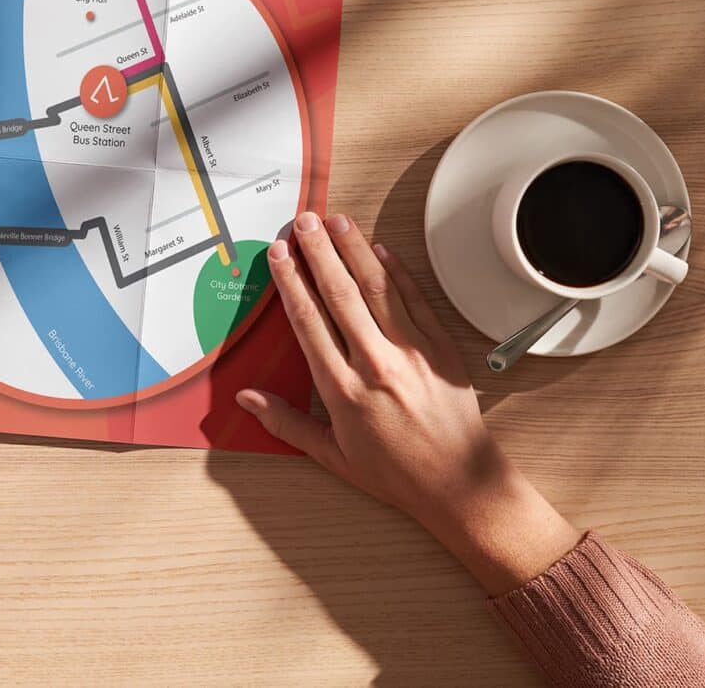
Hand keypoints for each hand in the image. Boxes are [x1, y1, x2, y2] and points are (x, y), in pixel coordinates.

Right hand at [237, 212, 581, 593]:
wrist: (458, 483)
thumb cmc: (394, 473)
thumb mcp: (331, 455)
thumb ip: (286, 423)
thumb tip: (246, 399)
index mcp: (343, 390)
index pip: (309, 322)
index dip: (290, 283)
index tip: (278, 256)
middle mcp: (375, 364)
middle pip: (339, 294)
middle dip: (318, 252)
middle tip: (302, 221)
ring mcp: (412, 353)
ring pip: (377, 288)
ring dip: (354, 249)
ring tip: (336, 220)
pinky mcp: (441, 349)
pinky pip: (416, 300)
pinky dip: (398, 271)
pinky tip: (380, 249)